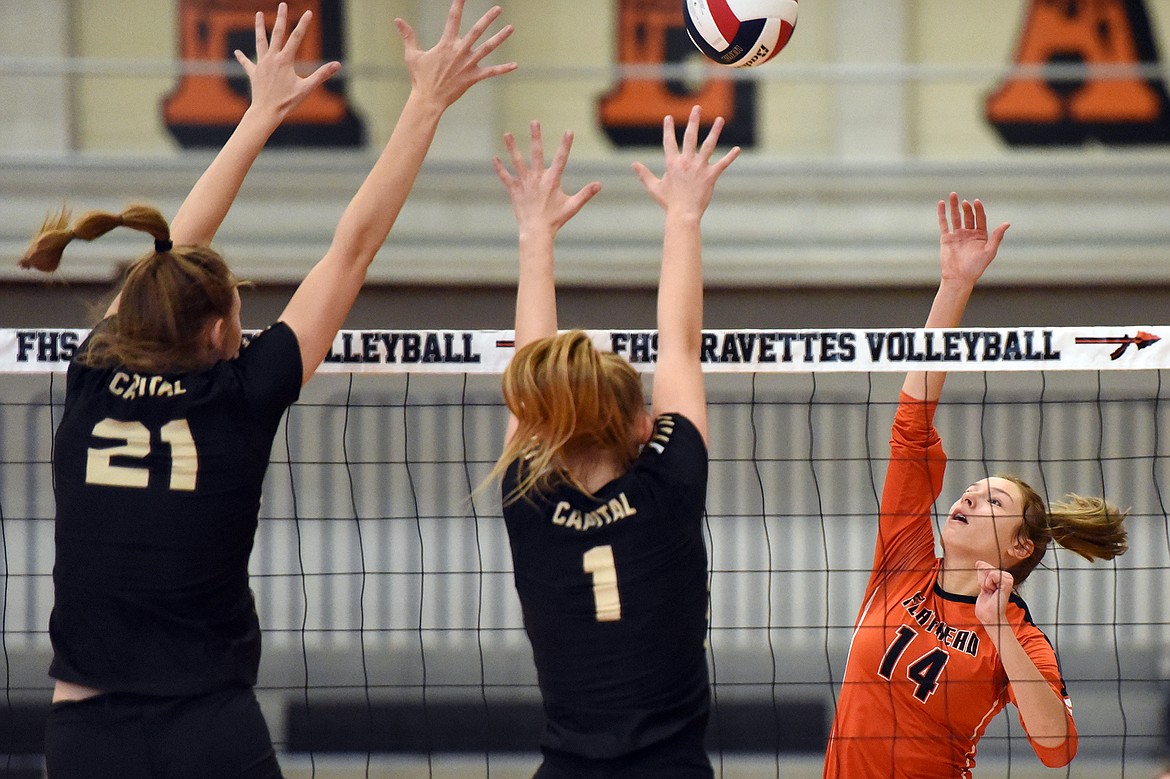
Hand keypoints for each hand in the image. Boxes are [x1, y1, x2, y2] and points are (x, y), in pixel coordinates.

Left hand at [234, 3, 340, 119]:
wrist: (266, 112)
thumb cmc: (287, 102)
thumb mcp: (307, 88)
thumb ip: (322, 75)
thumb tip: (337, 65)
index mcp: (285, 60)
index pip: (296, 38)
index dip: (303, 24)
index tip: (308, 13)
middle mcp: (272, 58)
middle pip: (277, 34)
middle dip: (281, 18)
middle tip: (282, 4)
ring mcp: (261, 64)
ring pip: (260, 42)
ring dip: (260, 27)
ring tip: (259, 14)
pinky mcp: (254, 73)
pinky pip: (247, 63)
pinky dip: (243, 57)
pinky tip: (238, 51)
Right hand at [397, 0, 516, 112]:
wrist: (428, 100)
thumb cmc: (420, 78)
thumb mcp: (412, 55)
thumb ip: (408, 36)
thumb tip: (397, 20)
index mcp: (446, 44)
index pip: (453, 19)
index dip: (458, 5)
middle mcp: (459, 52)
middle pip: (477, 31)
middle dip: (488, 19)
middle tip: (498, 8)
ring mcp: (468, 64)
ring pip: (487, 48)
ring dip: (500, 38)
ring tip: (511, 28)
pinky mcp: (473, 77)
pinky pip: (491, 72)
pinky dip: (503, 69)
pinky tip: (515, 65)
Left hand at [493, 121, 601, 239]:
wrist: (536, 232)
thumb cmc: (555, 220)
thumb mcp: (573, 206)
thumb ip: (586, 194)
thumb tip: (599, 185)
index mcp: (552, 181)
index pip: (562, 158)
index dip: (566, 144)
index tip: (569, 131)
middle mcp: (537, 179)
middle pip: (537, 153)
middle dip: (536, 137)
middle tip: (534, 121)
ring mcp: (524, 184)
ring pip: (517, 162)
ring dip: (512, 147)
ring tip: (507, 133)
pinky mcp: (514, 191)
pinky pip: (505, 177)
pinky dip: (500, 168)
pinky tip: (495, 158)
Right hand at [633, 105, 740, 218]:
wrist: (683, 214)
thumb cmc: (669, 203)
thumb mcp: (654, 187)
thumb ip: (644, 174)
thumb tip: (633, 164)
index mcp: (672, 163)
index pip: (669, 142)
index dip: (668, 129)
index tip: (669, 117)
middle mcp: (686, 162)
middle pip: (690, 137)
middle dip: (693, 121)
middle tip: (697, 108)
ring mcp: (699, 167)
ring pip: (708, 145)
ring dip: (715, 131)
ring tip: (720, 119)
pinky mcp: (711, 176)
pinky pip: (722, 164)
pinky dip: (730, 157)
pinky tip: (737, 149)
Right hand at [937, 192, 1009, 286]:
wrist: (959, 277)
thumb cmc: (976, 267)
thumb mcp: (989, 251)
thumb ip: (997, 237)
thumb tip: (1007, 223)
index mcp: (980, 236)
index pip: (980, 218)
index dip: (978, 209)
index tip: (976, 202)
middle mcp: (969, 233)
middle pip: (968, 216)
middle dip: (966, 207)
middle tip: (964, 202)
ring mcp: (957, 235)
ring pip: (955, 217)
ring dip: (954, 206)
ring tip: (953, 194)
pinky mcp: (946, 238)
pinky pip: (944, 224)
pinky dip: (942, 214)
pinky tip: (942, 204)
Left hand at [974, 560, 1013, 632]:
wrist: (989, 617)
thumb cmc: (987, 605)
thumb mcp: (982, 584)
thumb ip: (982, 573)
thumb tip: (979, 562)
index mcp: (1002, 577)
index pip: (985, 567)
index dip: (981, 578)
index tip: (987, 589)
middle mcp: (1007, 577)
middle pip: (987, 568)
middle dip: (982, 580)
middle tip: (988, 591)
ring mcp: (1008, 580)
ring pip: (989, 571)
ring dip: (985, 583)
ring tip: (991, 592)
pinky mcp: (1007, 584)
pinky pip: (992, 575)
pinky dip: (988, 584)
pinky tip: (993, 591)